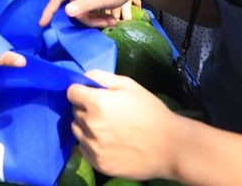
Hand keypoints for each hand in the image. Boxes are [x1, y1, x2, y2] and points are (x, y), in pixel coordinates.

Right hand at [38, 0, 137, 27]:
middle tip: (106, 24)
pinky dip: (98, 17)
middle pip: (73, 9)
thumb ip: (85, 5)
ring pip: (82, 12)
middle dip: (88, 19)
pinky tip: (111, 19)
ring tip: (112, 22)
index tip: (42, 24)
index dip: (49, 11)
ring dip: (96, 20)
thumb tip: (66, 12)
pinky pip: (88, 11)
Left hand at [68, 71, 188, 180]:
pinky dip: (90, 144)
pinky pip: (83, 149)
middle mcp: (90, 125)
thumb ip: (102, 77)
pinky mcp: (98, 163)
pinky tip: (108, 142)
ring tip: (107, 128)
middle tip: (105, 112)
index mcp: (97, 103)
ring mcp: (93, 147)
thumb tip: (84, 77)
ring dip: (86, 127)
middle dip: (86, 109)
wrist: (170, 146)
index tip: (91, 94)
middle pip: (75, 112)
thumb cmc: (151, 112)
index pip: (71, 92)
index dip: (81, 91)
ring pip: (77, 130)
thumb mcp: (129, 85)